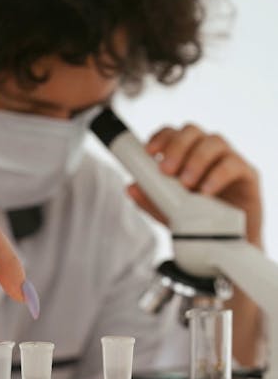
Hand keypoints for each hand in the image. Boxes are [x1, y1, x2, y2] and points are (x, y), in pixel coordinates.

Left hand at [127, 123, 262, 246]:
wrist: (226, 247)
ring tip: (187, 184)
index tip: (148, 152)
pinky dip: (217, 176)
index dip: (160, 137)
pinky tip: (206, 191)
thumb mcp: (169, 214)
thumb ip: (151, 201)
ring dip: (196, 160)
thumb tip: (130, 188)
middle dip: (176, 147)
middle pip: (192, 131)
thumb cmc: (199, 223)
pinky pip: (233, 164)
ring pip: (214, 141)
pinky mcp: (247, 175)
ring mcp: (228, 160)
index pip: (173, 133)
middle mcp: (207, 152)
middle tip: (166, 170)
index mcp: (186, 155)